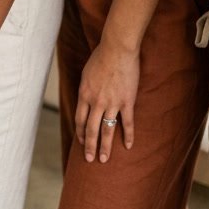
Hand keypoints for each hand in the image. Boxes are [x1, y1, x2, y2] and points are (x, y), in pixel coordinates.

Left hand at [75, 40, 139, 162]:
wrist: (117, 49)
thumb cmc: (101, 57)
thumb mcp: (86, 74)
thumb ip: (86, 89)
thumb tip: (86, 100)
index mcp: (84, 94)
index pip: (79, 119)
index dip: (80, 133)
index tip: (81, 142)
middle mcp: (96, 101)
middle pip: (91, 129)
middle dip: (89, 146)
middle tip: (90, 159)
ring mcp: (112, 103)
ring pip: (107, 130)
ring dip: (105, 146)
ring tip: (104, 159)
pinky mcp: (127, 101)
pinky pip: (127, 123)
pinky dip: (128, 136)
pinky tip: (129, 146)